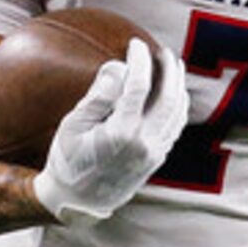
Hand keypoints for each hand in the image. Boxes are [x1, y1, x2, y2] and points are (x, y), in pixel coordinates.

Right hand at [31, 39, 191, 225]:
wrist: (78, 202)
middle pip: (168, 97)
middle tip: (163, 51)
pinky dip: (178, 106)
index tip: (135, 44)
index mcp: (121, 132)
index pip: (138, 86)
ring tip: (174, 66)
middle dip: (169, 69)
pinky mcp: (157, 159)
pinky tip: (175, 94)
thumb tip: (118, 67)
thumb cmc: (69, 161)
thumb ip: (98, 95)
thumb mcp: (73, 125)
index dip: (139, 60)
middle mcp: (144, 142)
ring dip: (178, 86)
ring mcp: (154, 152)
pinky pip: (175, 127)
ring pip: (177, 112)